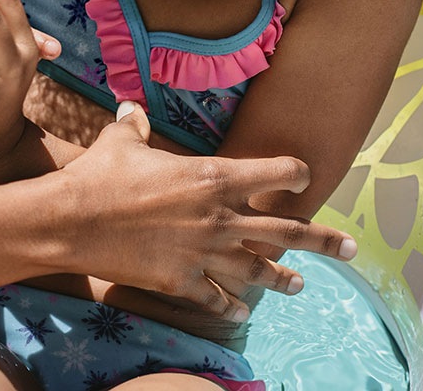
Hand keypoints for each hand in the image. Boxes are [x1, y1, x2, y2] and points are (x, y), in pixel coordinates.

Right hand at [52, 102, 357, 321]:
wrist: (70, 222)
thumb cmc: (99, 175)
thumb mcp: (121, 142)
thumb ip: (136, 126)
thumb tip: (130, 110)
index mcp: (214, 177)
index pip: (277, 173)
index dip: (296, 174)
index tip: (306, 178)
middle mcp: (219, 217)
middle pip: (287, 231)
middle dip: (323, 239)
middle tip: (351, 247)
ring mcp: (203, 253)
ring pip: (258, 270)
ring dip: (283, 279)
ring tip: (301, 285)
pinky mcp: (181, 282)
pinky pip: (215, 298)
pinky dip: (229, 306)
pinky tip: (239, 312)